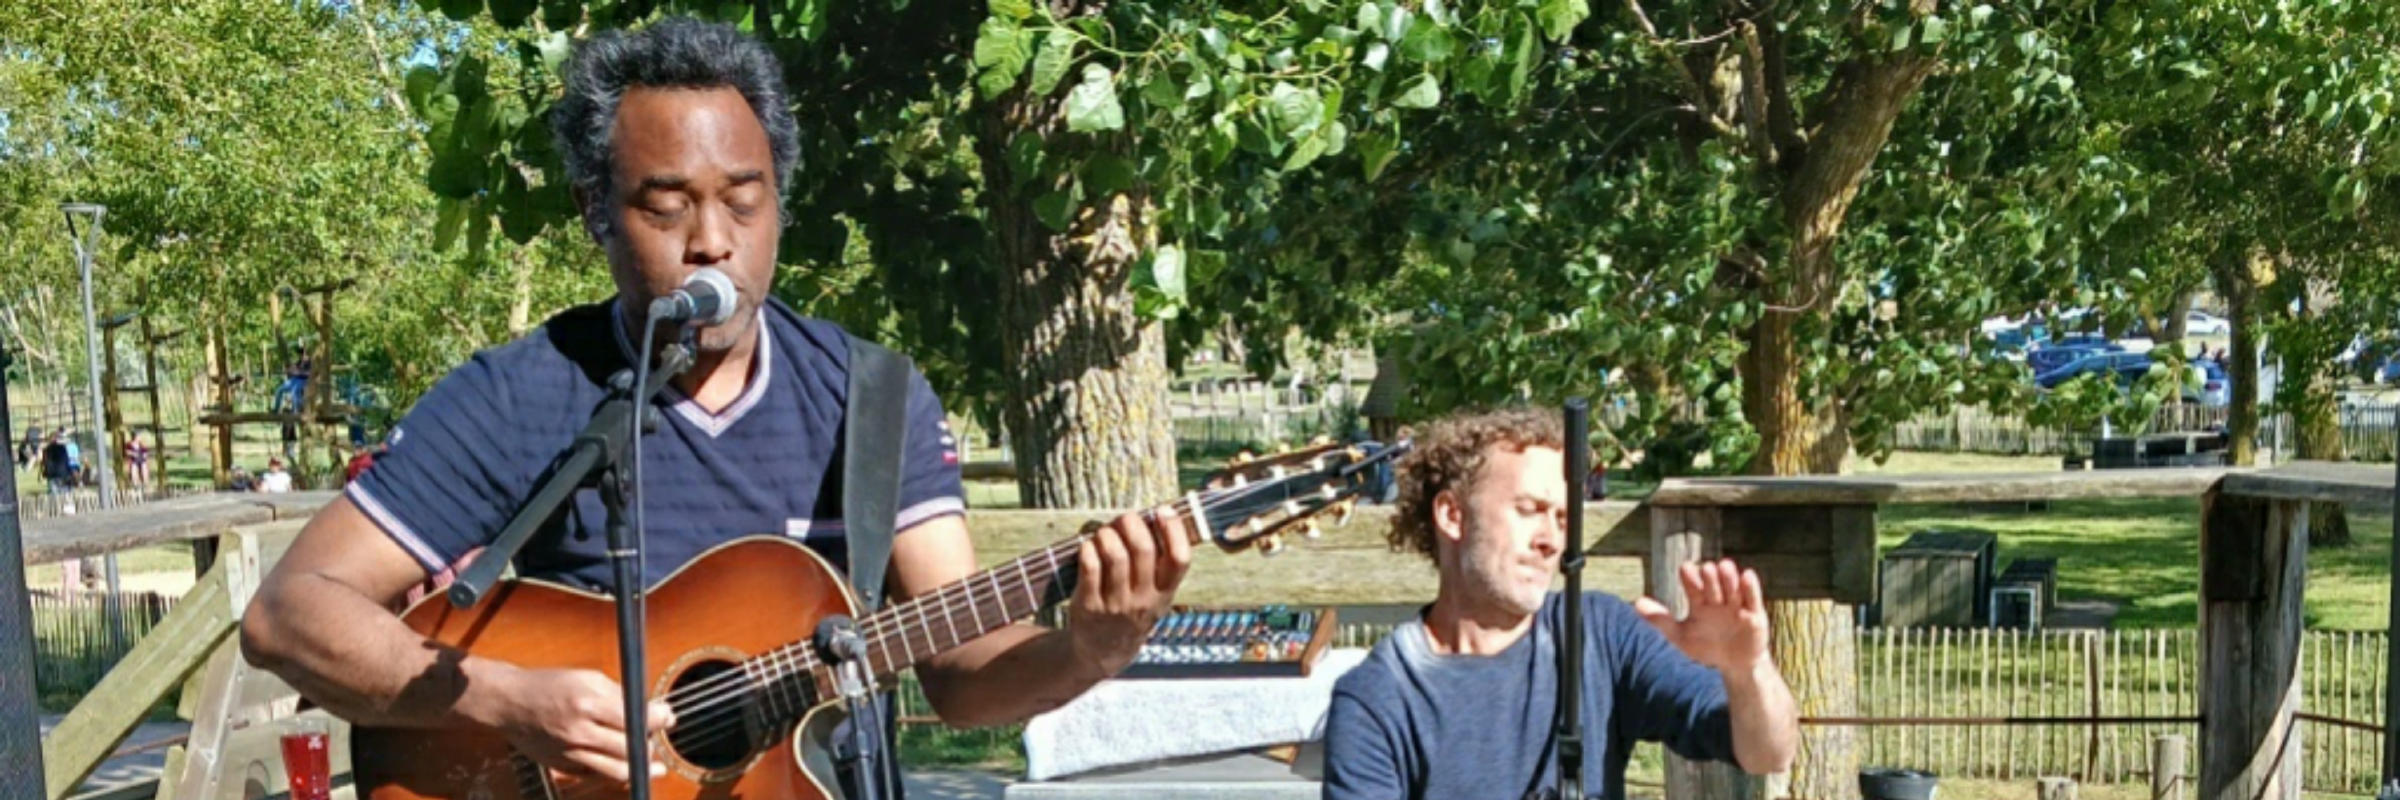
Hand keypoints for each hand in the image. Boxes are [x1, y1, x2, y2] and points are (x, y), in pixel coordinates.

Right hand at [488, 666, 677, 785]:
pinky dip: (614, 771)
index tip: (667, 717)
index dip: (658, 720)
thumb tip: (650, 709)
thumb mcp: (587, 677)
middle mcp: (578, 731)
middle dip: (651, 744)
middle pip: (629, 748)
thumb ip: (618, 695)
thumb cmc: (549, 685)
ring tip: (654, 765)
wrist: (509, 703)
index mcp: (587, 702)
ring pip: (615, 770)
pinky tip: (625, 766)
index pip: (635, 718)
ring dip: (640, 767)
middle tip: (657, 739)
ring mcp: (569, 752)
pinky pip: (596, 775)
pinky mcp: (562, 766)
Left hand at [1066, 508, 1193, 678]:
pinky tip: (1088, 547)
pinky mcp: (1089, 606)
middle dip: (1131, 524)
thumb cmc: (1131, 610)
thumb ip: (1159, 564)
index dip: (1174, 529)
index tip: (1163, 511)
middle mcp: (1143, 600)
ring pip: (1115, 555)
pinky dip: (1088, 549)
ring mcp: (1116, 605)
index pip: (1180, 559)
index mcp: (1165, 593)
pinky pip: (1089, 567)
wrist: (1104, 651)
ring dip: (1106, 534)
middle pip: (1143, 550)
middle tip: (1123, 519)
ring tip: (1103, 533)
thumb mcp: (1156, 595)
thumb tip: (1154, 516)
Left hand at [1632, 559, 1771, 673]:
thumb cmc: (1706, 649)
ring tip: (1724, 567)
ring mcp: (1737, 607)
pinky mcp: (1755, 616)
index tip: (1685, 569)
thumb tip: (1636, 602)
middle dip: (1710, 578)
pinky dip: (1751, 587)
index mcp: (1700, 604)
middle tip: (1706, 569)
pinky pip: (1753, 599)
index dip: (1691, 579)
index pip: (1694, 588)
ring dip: (1728, 578)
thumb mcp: (1681, 638)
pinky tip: (1746, 575)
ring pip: (1732, 588)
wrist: (1734, 667)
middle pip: (1714, 586)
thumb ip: (1661, 620)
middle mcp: (1718, 601)